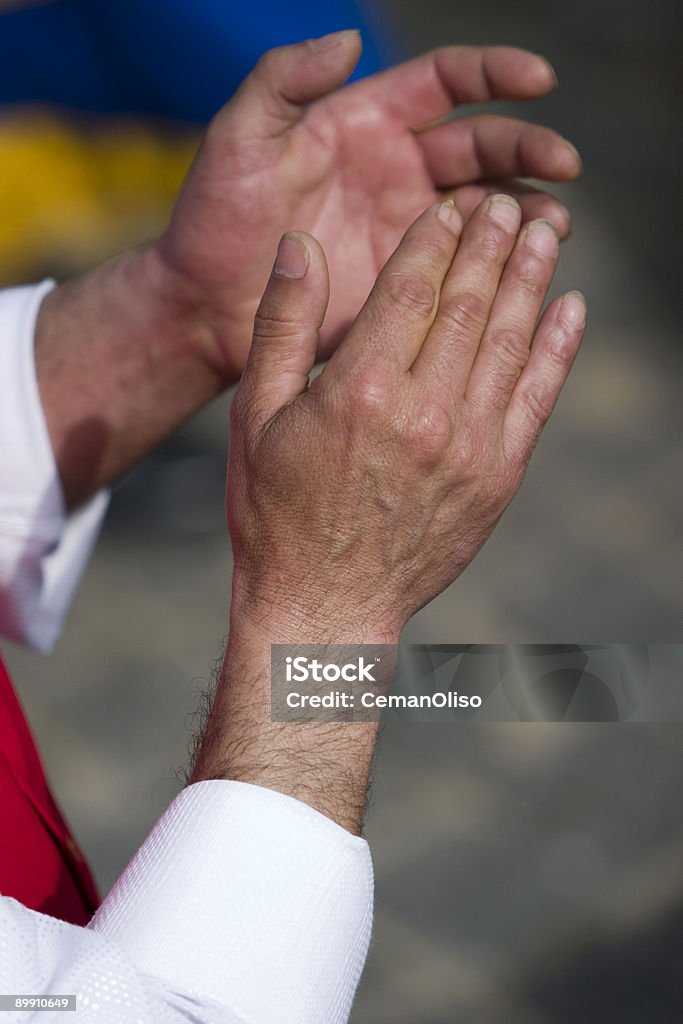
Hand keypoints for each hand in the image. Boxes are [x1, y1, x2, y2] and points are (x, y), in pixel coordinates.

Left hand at [154, 32, 580, 379]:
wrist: (206, 304)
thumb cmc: (214, 218)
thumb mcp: (237, 137)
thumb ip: (284, 79)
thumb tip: (351, 37)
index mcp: (365, 122)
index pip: (445, 82)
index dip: (495, 74)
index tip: (539, 81)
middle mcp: (396, 168)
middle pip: (482, 144)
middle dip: (528, 148)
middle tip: (564, 165)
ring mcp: (405, 226)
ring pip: (486, 206)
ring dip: (527, 208)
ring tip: (554, 225)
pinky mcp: (405, 279)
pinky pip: (465, 266)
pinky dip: (501, 264)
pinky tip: (525, 268)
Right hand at [227, 195, 585, 638]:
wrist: (324, 605)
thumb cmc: (277, 513)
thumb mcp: (255, 415)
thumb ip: (282, 325)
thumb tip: (300, 245)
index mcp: (361, 390)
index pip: (412, 289)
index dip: (437, 238)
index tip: (453, 206)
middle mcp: (424, 412)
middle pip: (470, 304)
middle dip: (492, 244)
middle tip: (509, 203)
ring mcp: (469, 446)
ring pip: (510, 341)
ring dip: (532, 280)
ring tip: (546, 233)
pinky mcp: (497, 478)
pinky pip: (537, 399)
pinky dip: (559, 350)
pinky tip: (572, 309)